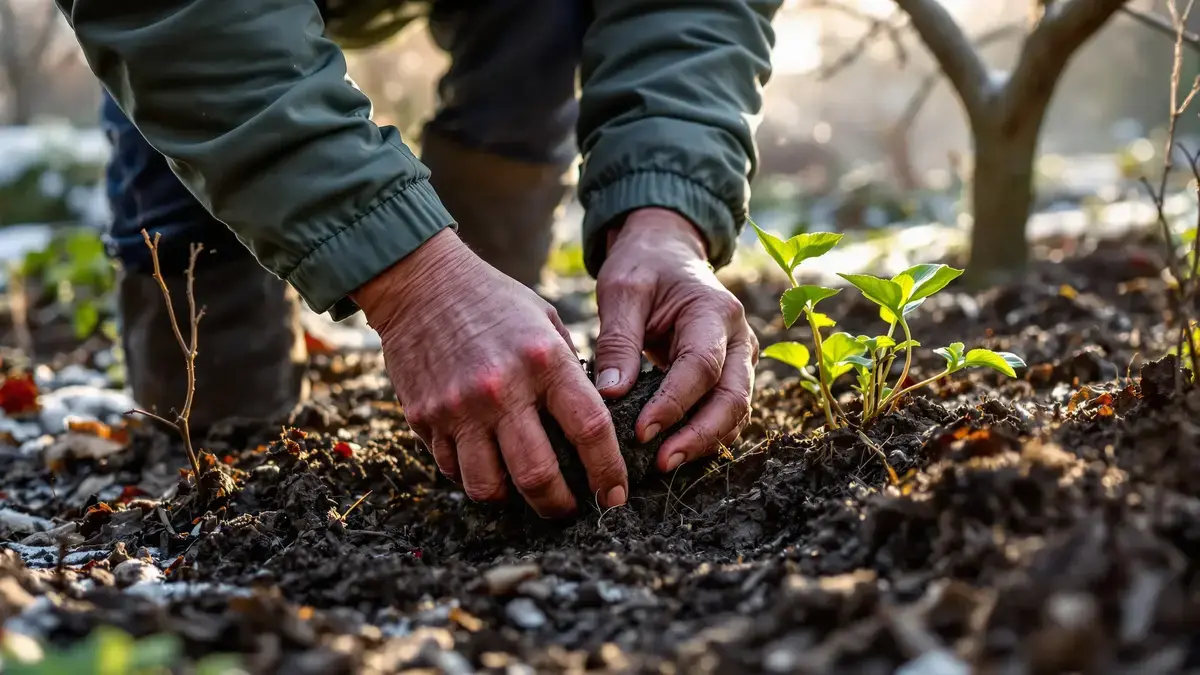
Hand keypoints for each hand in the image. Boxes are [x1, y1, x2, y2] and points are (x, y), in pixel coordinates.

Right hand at [352, 230, 626, 516]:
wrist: (420, 282)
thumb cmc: (495, 301)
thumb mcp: (546, 323)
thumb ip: (568, 372)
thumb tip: (589, 426)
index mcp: (543, 361)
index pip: (589, 430)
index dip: (608, 472)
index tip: (615, 495)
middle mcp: (502, 389)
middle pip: (538, 475)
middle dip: (561, 505)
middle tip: (570, 510)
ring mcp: (458, 407)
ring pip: (488, 486)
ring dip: (512, 499)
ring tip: (524, 493)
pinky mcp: (425, 417)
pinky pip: (452, 469)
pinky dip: (473, 476)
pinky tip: (486, 465)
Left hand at [594, 208, 757, 471]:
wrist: (667, 254)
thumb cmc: (643, 268)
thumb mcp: (622, 291)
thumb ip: (618, 341)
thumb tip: (611, 395)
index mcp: (714, 311)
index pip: (701, 366)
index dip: (674, 403)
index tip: (640, 432)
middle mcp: (739, 338)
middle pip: (734, 397)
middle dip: (699, 435)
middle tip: (661, 462)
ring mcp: (740, 359)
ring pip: (736, 411)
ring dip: (704, 442)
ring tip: (663, 464)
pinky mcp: (730, 375)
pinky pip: (725, 412)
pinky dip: (704, 436)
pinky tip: (673, 452)